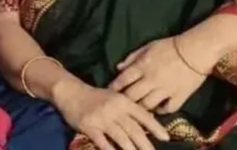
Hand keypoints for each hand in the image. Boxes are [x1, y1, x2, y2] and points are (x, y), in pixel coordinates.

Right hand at [54, 80, 169, 149]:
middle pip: (134, 129)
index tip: (166, 138)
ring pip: (121, 137)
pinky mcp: (89, 126)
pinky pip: (102, 142)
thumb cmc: (96, 97)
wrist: (71, 92)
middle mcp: (115, 109)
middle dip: (145, 144)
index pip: (143, 115)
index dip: (155, 127)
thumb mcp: (115, 97)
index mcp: (123, 101)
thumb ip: (129, 110)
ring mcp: (102, 118)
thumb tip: (147, 124)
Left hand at [109, 37, 216, 114]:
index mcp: (143, 66)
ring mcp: (165, 91)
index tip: (110, 92)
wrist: (196, 50)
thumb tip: (118, 68)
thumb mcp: (148, 47)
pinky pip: (167, 109)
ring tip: (138, 107)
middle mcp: (151, 80)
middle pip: (132, 96)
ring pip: (147, 106)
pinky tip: (157, 108)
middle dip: (124, 100)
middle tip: (121, 103)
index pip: (123, 80)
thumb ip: (132, 57)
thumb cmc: (170, 46)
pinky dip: (161, 110)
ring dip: (140, 107)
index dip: (114, 87)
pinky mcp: (179, 97)